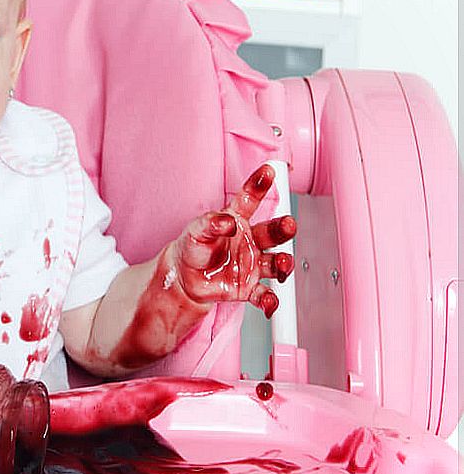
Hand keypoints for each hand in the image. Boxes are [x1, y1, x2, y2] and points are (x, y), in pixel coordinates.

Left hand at [170, 165, 296, 317]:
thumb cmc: (193, 248)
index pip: (249, 199)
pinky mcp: (249, 287)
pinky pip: (264, 294)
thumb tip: (227, 222)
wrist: (185, 278)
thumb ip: (210, 224)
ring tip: (281, 264)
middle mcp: (250, 241)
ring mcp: (252, 264)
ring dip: (283, 263)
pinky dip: (270, 300)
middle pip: (272, 232)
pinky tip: (270, 302)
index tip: (269, 171)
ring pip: (275, 262)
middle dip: (283, 228)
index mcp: (236, 221)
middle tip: (287, 225)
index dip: (259, 185)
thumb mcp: (195, 232)